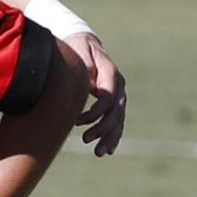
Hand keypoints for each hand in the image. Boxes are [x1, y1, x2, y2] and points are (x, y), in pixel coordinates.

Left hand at [63, 31, 126, 156]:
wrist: (86, 44)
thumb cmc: (78, 49)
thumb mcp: (78, 52)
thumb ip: (83, 66)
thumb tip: (86, 83)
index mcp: (110, 73)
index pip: (108, 97)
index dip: (95, 112)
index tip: (76, 121)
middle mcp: (119, 85)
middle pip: (116, 112)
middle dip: (102, 128)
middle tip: (85, 140)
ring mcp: (119, 94)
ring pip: (119, 119)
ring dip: (110, 137)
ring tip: (99, 153)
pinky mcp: (115, 102)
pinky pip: (117, 121)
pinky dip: (113, 135)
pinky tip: (109, 150)